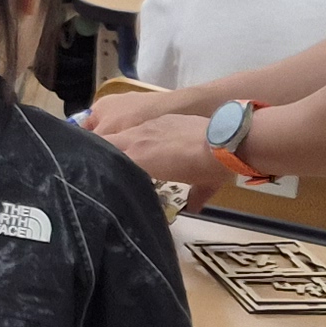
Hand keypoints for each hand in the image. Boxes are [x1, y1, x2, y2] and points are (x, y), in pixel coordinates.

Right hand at [96, 104, 227, 195]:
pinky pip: (141, 127)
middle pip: (105, 142)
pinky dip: (139, 135)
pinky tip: (148, 141)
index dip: (100, 167)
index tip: (99, 176)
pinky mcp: (162, 118)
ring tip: (122, 152)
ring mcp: (149, 127)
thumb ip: (193, 197)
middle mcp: (137, 140)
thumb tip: (193, 208)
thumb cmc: (208, 168)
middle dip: (101, 152)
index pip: (107, 160)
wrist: (226, 140)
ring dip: (119, 143)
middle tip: (103, 164)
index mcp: (139, 159)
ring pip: (123, 133)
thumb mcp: (202, 187)